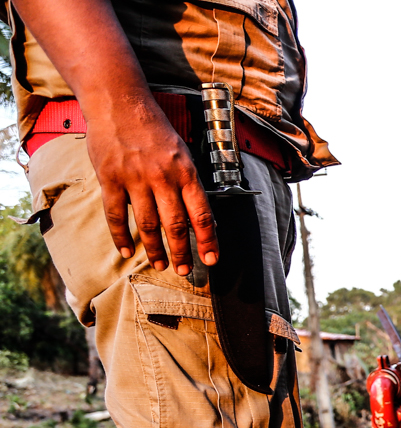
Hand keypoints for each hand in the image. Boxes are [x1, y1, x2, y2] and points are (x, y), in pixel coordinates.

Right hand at [87, 98, 218, 274]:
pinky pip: (115, 215)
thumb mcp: (182, 153)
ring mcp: (134, 179)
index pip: (201, 214)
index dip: (208, 241)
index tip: (211, 260)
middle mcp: (163, 178)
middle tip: (185, 272)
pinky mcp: (110, 178)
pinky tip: (126, 252)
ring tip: (160, 265)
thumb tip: (200, 217)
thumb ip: (188, 184)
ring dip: (155, 249)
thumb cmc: (155, 130)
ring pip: (147, 224)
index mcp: (186, 172)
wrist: (120, 103)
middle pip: (175, 225)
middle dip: (182, 253)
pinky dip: (121, 237)